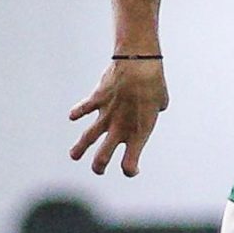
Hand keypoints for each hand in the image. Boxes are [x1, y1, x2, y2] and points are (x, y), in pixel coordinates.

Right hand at [69, 55, 168, 177]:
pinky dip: (76, 113)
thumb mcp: (160, 101)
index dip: (130, 170)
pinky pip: (82, 109)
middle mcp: (120, 128)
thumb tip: (153, 107)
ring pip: (87, 138)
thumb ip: (153, 111)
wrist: (138, 62)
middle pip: (102, 158)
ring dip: (79, 149)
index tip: (132, 168)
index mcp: (139, 133)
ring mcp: (106, 114)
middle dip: (99, 167)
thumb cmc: (153, 81)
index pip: (129, 164)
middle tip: (99, 168)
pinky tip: (73, 116)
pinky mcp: (96, 99)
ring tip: (74, 156)